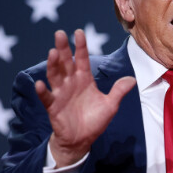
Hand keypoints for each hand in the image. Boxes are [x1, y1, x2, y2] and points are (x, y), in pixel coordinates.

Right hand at [35, 29, 135, 165]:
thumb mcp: (110, 105)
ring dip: (53, 65)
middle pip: (66, 63)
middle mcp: (71, 83)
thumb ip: (118, 91)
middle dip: (63, 49)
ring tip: (52, 52)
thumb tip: (133, 79)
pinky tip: (40, 83)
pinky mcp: (53, 107)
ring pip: (55, 76)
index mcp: (84, 80)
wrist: (82, 140)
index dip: (80, 47)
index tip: (78, 32)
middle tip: (60, 33)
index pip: (82, 59)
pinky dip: (43, 91)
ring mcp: (61, 94)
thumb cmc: (94, 120)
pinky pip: (47, 98)